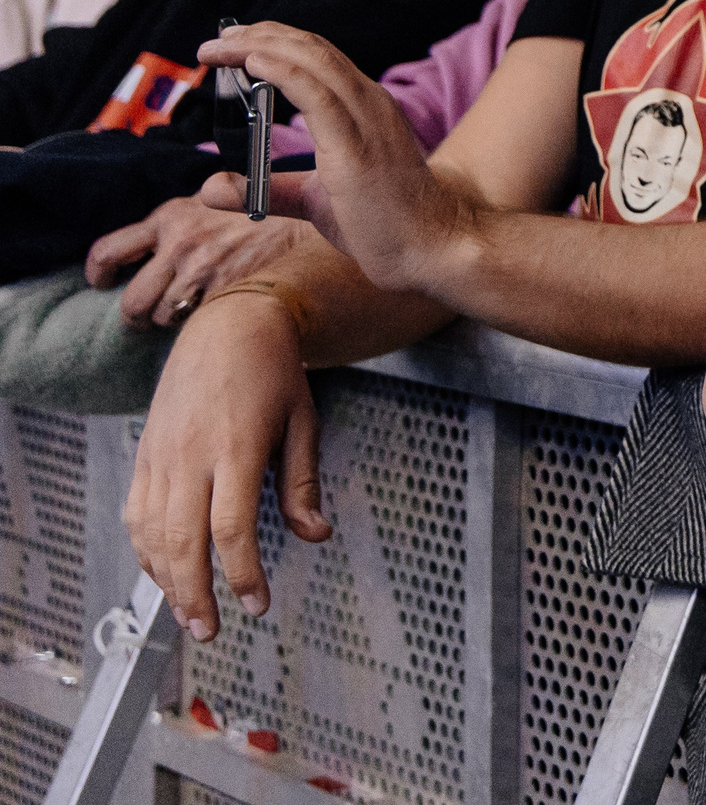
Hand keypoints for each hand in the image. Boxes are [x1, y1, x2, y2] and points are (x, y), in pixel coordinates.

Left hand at [86, 195, 319, 328]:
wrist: (310, 221)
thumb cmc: (263, 211)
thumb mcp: (215, 198)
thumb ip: (182, 218)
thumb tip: (152, 239)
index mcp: (171, 217)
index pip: (109, 250)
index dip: (98, 274)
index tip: (103, 282)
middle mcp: (181, 245)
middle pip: (132, 302)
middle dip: (136, 315)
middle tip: (146, 317)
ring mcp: (205, 273)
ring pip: (164, 318)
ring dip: (174, 320)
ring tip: (192, 311)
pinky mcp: (229, 293)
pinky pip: (198, 324)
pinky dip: (204, 324)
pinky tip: (217, 314)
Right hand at [124, 294, 330, 641]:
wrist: (226, 325)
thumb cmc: (273, 372)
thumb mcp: (303, 422)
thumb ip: (302, 483)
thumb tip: (316, 535)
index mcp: (236, 446)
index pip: (232, 527)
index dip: (243, 573)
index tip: (258, 604)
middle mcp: (190, 454)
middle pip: (183, 540)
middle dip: (195, 593)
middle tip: (211, 631)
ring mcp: (161, 455)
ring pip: (152, 533)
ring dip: (166, 581)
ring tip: (189, 614)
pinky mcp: (145, 454)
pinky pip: (137, 514)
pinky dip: (147, 551)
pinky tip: (163, 574)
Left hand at [196, 22, 473, 294]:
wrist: (432, 248)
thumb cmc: (383, 224)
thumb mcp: (313, 199)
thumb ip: (266, 188)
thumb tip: (209, 188)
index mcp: (367, 109)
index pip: (320, 59)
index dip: (276, 43)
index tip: (236, 43)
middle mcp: (370, 103)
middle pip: (312, 50)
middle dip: (260, 36)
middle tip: (217, 38)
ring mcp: (368, 120)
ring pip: (312, 62)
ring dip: (260, 46)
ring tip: (220, 46)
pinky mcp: (356, 146)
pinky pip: (317, 95)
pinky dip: (282, 72)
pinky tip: (253, 62)